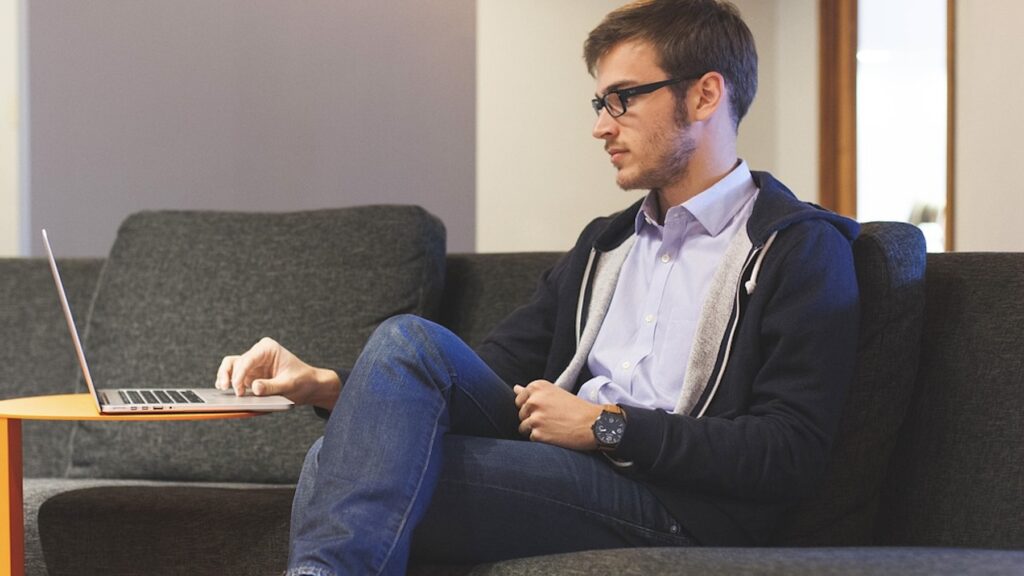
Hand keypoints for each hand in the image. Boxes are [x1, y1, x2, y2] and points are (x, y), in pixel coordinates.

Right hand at [215, 337, 340, 409]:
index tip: (237, 389)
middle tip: (227, 390)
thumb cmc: (302, 381)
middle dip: (230, 377)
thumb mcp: (289, 384)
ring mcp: (252, 365)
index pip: (248, 359)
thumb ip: (272, 386)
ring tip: (222, 390)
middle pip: (235, 362)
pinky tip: (226, 392)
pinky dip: (230, 384)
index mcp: (268, 348)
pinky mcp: (250, 375)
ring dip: (225, 378)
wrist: (309, 385)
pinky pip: (234, 377)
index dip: (239, 374)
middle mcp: (258, 353)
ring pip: (231, 367)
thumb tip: (254, 388)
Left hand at [513, 380, 602, 450]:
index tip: (546, 409)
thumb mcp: (554, 393)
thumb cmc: (576, 408)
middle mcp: (533, 400)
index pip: (519, 399)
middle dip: (532, 419)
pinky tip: (555, 435)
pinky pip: (532, 438)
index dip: (532, 407)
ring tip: (553, 427)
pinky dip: (541, 439)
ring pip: (523, 427)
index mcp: (537, 387)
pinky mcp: (538, 434)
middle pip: (521, 414)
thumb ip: (533, 392)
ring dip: (536, 430)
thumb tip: (515, 388)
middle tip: (552, 419)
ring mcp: (535, 418)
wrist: (593, 423)